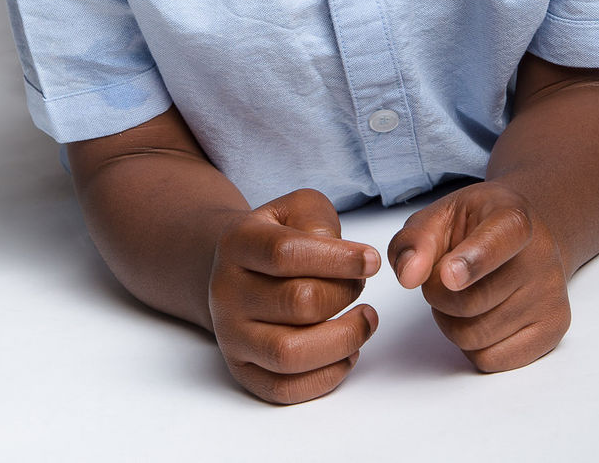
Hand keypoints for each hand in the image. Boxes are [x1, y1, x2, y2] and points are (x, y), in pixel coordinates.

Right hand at [208, 187, 379, 403]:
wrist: (237, 270)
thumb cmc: (278, 237)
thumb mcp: (296, 208)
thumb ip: (319, 221)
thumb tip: (344, 259)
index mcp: (237, 243)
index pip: (285, 253)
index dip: (337, 258)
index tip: (372, 261)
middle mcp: (226, 291)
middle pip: (296, 302)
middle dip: (343, 294)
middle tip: (360, 285)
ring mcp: (231, 336)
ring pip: (290, 354)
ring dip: (342, 340)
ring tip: (365, 321)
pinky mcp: (243, 371)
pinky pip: (285, 389)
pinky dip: (327, 376)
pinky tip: (347, 351)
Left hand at [387, 181, 570, 371]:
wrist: (526, 236)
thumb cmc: (477, 226)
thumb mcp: (440, 216)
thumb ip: (415, 240)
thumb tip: (408, 276)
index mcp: (512, 217)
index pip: (498, 242)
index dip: (472, 261)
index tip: (449, 276)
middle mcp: (542, 255)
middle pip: (470, 302)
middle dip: (437, 296)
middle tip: (439, 279)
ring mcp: (551, 295)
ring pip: (476, 337)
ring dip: (451, 323)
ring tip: (460, 296)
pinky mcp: (553, 329)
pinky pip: (492, 360)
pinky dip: (471, 346)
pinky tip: (480, 317)